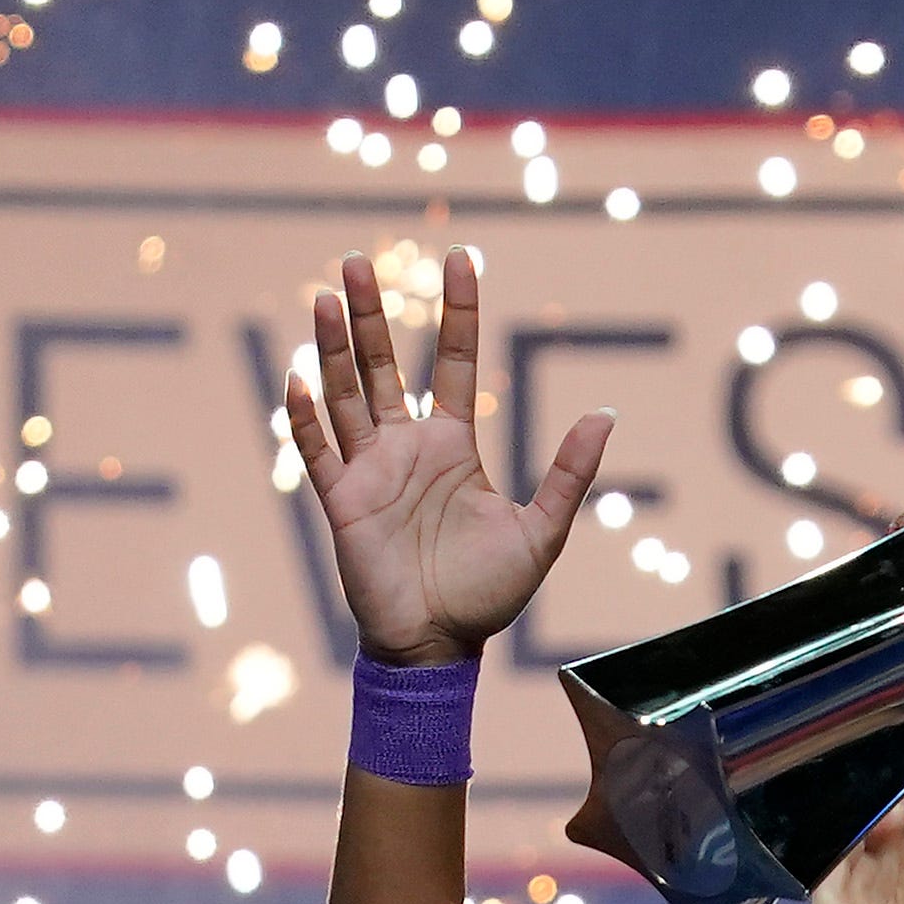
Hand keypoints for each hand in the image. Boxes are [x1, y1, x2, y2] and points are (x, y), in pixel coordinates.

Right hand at [283, 246, 608, 669]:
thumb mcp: (542, 531)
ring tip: (328, 293)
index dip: (458, 311)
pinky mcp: (343, 501)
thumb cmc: (488, 594)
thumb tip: (605, 414)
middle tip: (360, 258)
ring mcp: (372, 471)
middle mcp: (408, 447)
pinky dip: (307, 417)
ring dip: (334, 346)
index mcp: (454, 446)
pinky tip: (298, 377)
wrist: (438, 646)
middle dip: (372, 312)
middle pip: (386, 363)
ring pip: (347, 393)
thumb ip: (570, 473)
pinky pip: (319, 451)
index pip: (455, 361)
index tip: (460, 258)